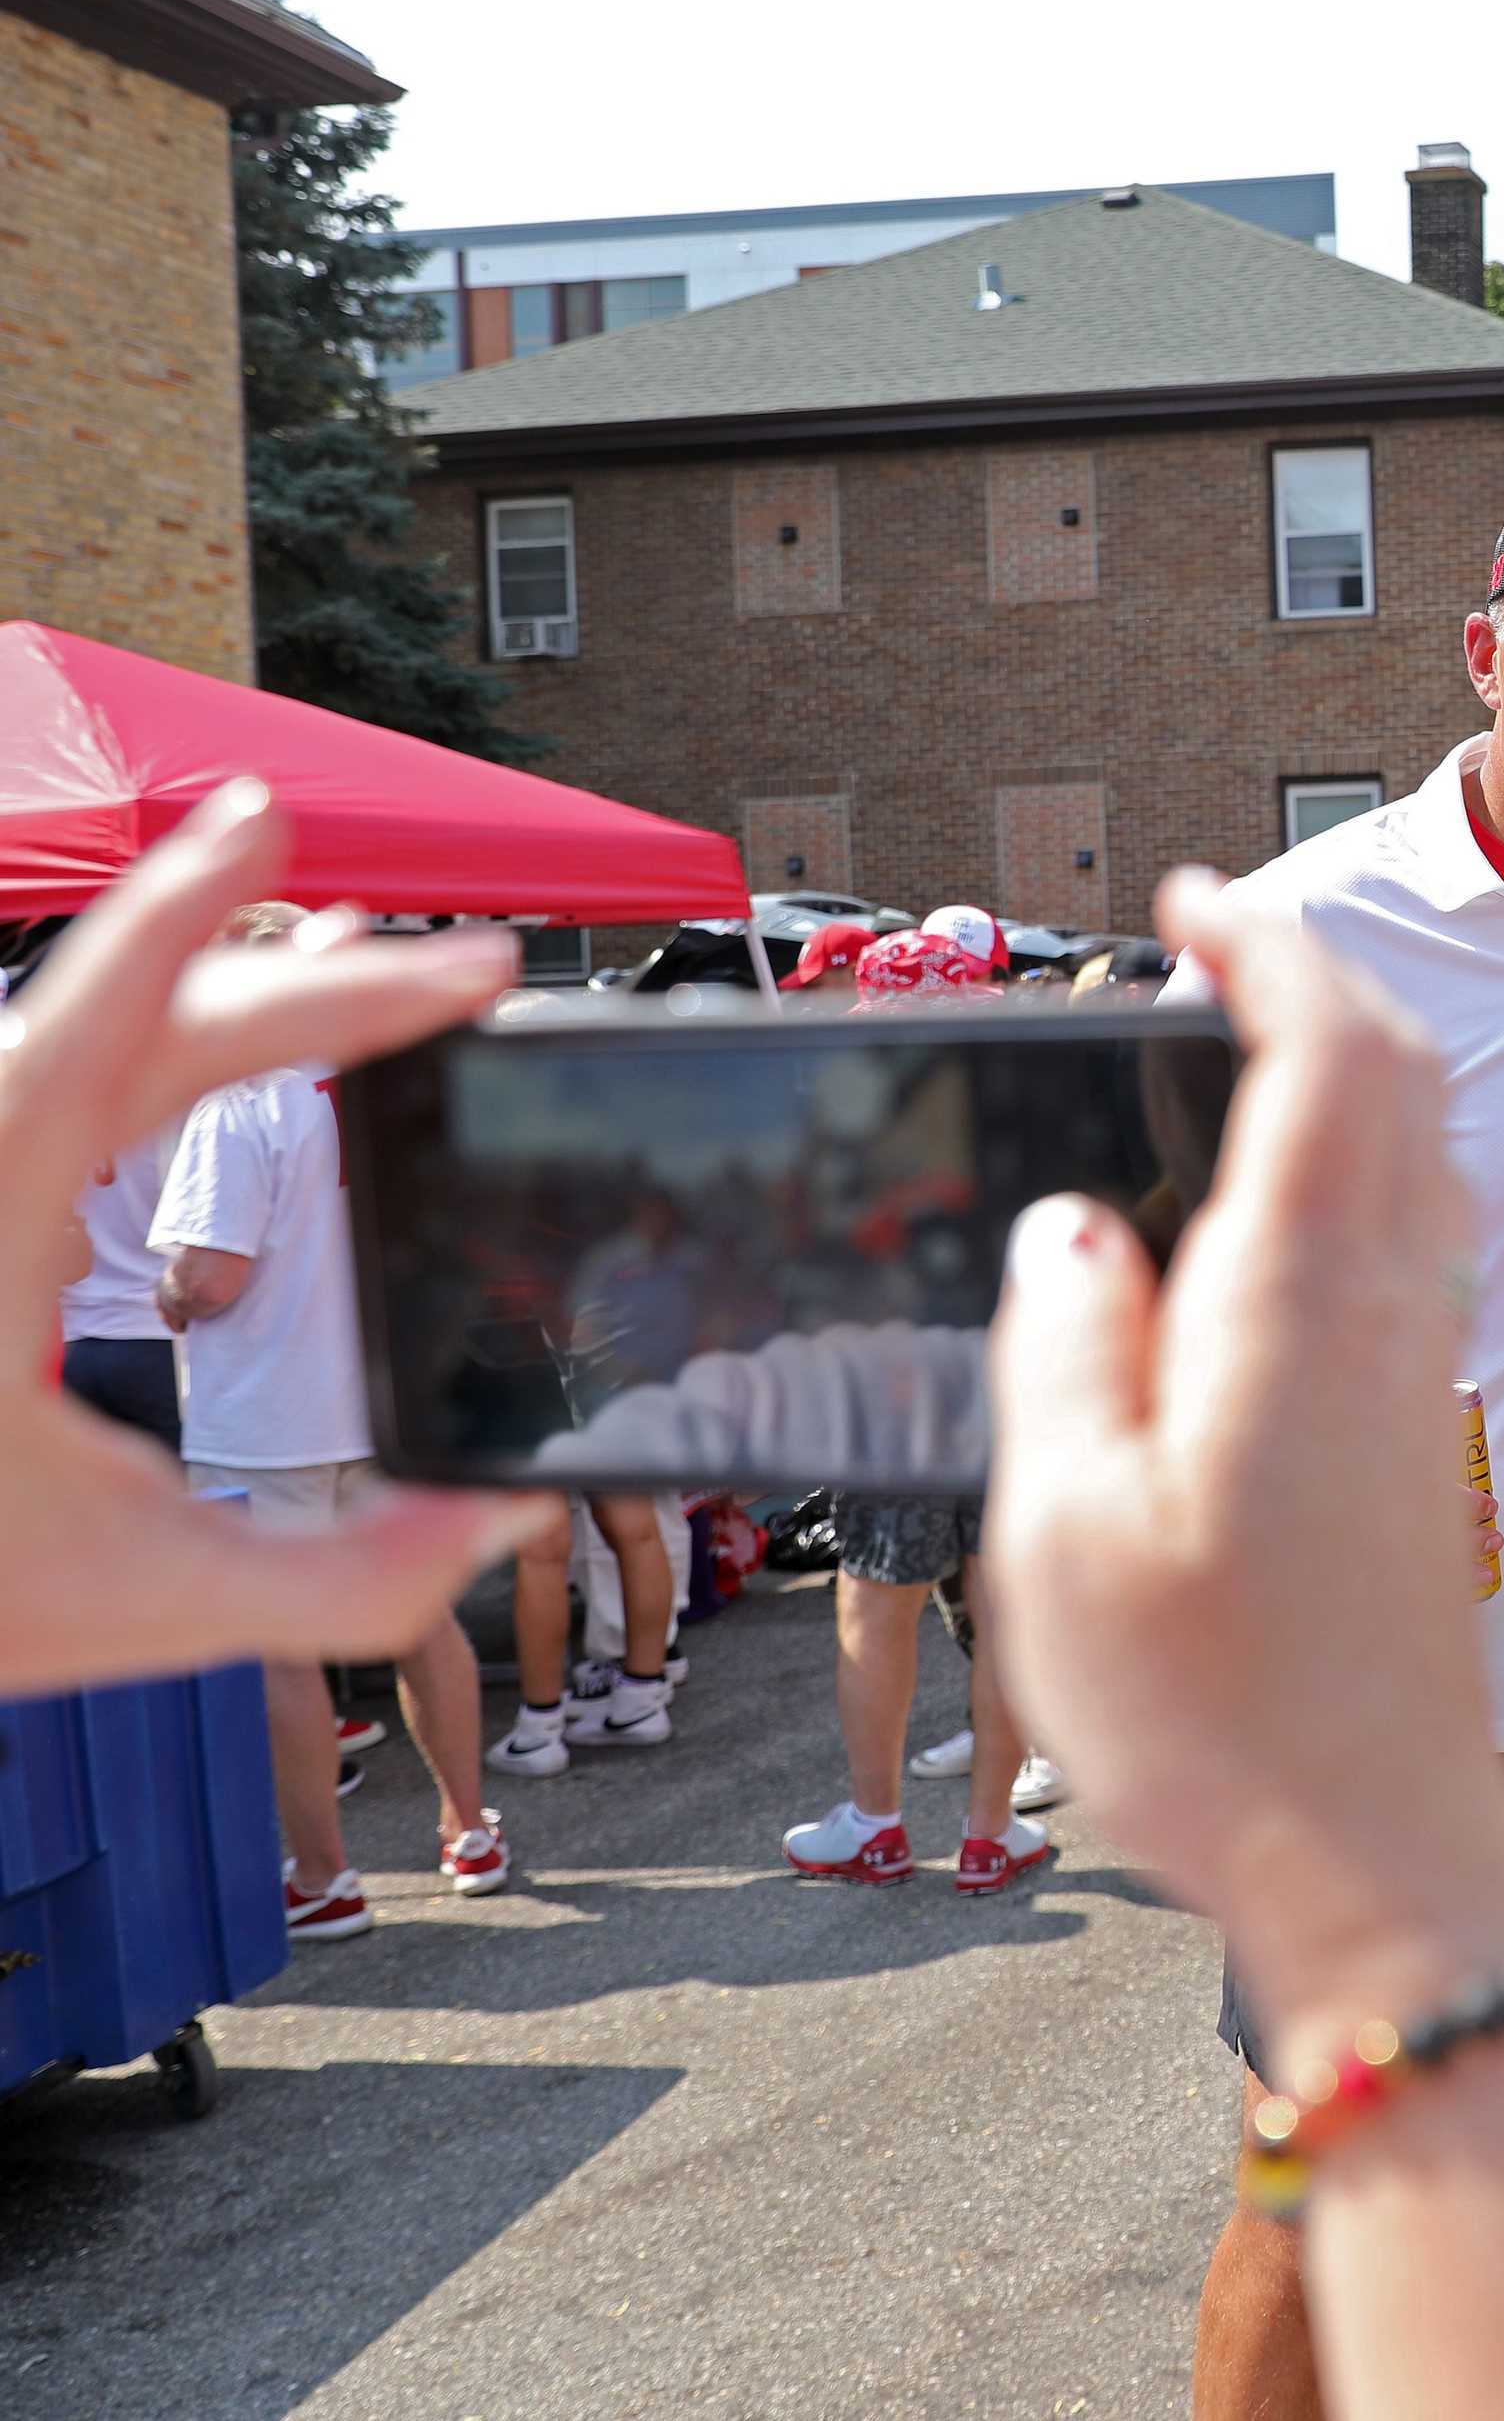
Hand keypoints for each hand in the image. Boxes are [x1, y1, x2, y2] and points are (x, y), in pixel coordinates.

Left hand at [0, 781, 554, 1695]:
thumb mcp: (146, 1598)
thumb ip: (342, 1574)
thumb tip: (495, 1514)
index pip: (86, 1040)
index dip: (180, 920)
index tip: (269, 828)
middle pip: (148, 1030)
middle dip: (315, 982)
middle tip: (466, 967)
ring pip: (114, 1045)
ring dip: (246, 990)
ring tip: (363, 955)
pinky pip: (85, 1084)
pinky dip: (183, 1038)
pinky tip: (253, 1027)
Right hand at [986, 869, 1503, 2026]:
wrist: (1386, 1867)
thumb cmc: (1222, 1718)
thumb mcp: (1067, 1529)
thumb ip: (1067, 1348)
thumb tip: (1073, 1230)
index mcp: (1301, 1303)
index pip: (1328, 1052)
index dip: (1273, 946)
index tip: (1197, 900)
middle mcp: (1391, 1315)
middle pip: (1403, 1080)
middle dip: (1323, 982)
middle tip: (1219, 952)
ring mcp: (1425, 1377)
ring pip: (1425, 1159)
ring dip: (1353, 1072)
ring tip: (1244, 1056)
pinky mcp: (1427, 1441)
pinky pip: (1420, 1245)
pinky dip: (1363, 1170)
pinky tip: (1284, 1222)